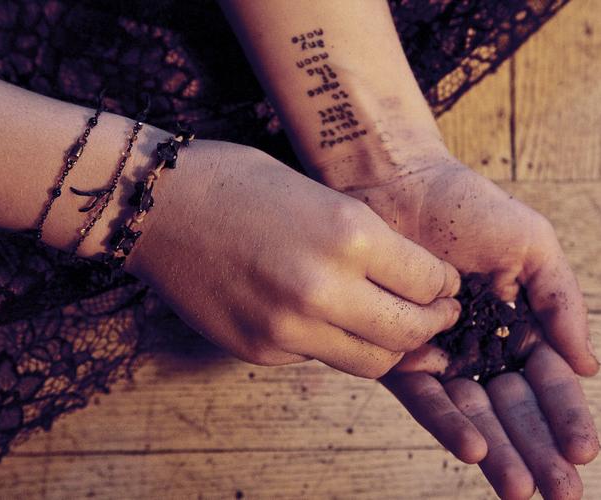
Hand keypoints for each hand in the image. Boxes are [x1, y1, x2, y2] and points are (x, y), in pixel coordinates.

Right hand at [125, 141, 461, 377]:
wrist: (155, 206)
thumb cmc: (238, 183)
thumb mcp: (321, 196)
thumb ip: (369, 244)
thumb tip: (411, 282)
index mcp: (348, 234)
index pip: (429, 281)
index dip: (445, 285)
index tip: (444, 284)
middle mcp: (323, 288)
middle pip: (410, 332)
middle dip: (434, 324)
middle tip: (438, 314)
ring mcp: (288, 328)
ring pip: (373, 361)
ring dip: (394, 347)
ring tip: (396, 327)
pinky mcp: (260, 351)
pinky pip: (322, 359)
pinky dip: (339, 344)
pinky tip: (332, 321)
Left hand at [334, 149, 599, 498]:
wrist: (398, 183)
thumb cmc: (467, 207)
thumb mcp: (532, 245)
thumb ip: (561, 301)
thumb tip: (588, 365)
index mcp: (517, 322)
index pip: (546, 379)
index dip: (566, 415)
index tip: (584, 452)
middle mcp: (479, 345)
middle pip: (513, 407)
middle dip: (537, 449)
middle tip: (561, 494)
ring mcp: (439, 353)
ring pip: (473, 411)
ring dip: (500, 450)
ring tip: (521, 488)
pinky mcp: (396, 353)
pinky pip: (424, 395)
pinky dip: (448, 421)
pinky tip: (472, 447)